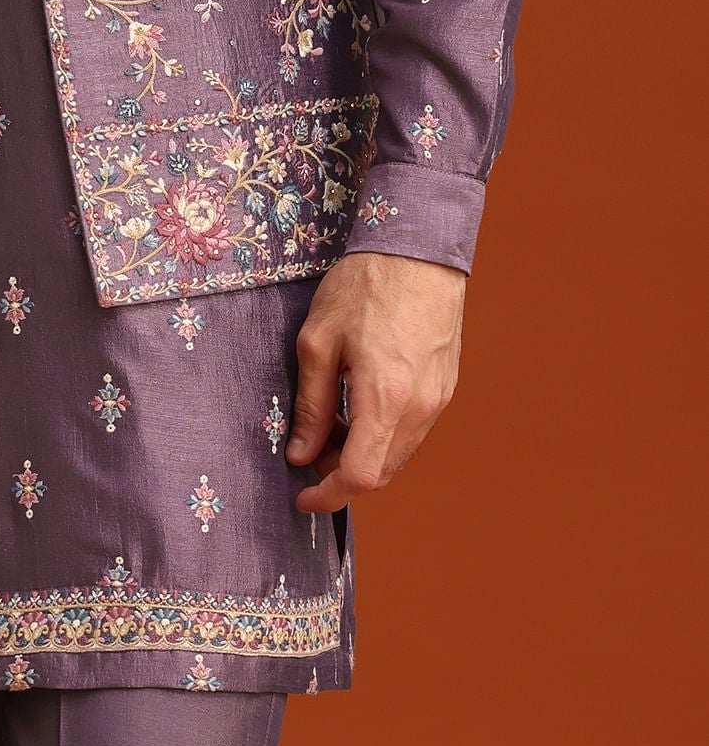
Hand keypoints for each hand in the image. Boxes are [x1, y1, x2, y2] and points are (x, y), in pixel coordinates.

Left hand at [287, 251, 465, 512]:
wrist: (418, 249)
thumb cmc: (364, 286)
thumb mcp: (318, 340)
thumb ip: (310, 403)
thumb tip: (300, 453)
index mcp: (386, 398)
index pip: (359, 476)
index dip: (327, 496)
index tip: (302, 496)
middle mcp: (420, 408)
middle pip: (381, 472)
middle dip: (340, 474)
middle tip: (307, 452)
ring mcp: (439, 400)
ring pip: (399, 455)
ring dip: (363, 455)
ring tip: (329, 425)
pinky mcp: (446, 388)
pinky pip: (414, 432)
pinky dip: (384, 436)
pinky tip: (358, 408)